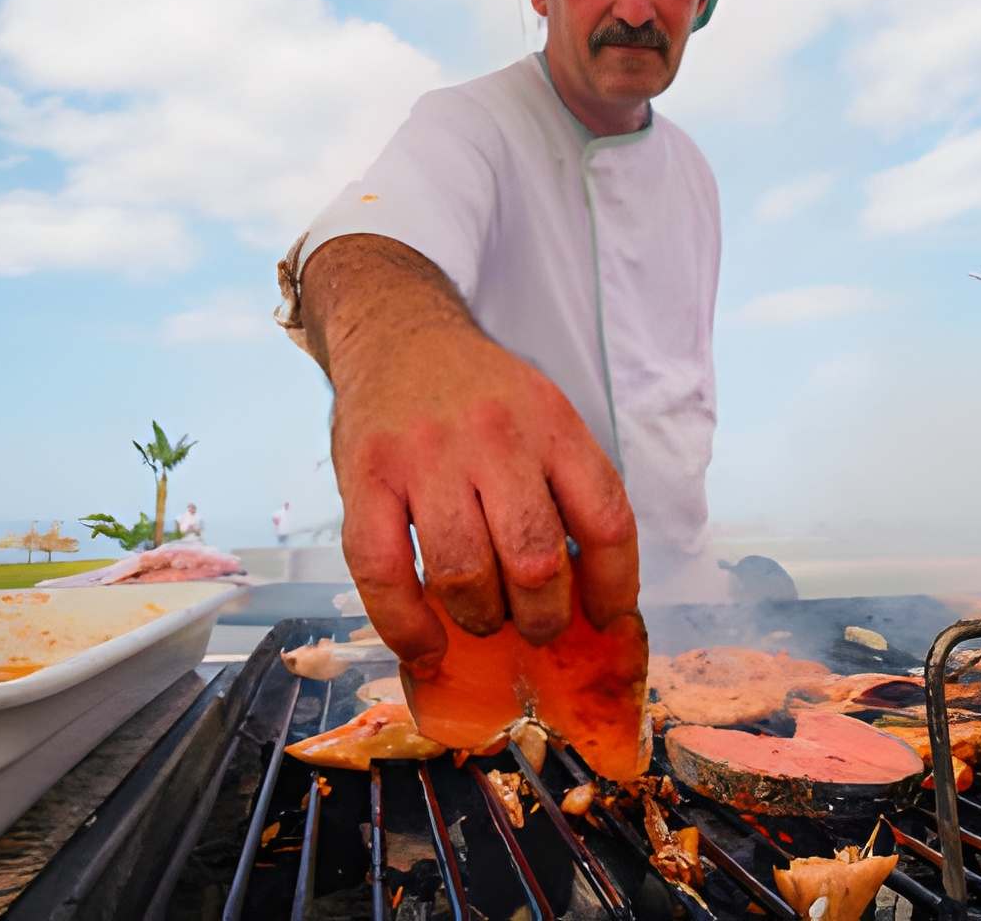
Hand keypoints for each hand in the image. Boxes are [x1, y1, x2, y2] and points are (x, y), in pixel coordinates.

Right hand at [303, 236, 637, 676]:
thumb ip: (563, 489)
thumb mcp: (542, 417)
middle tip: (536, 626)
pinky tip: (425, 647)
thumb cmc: (479, 396)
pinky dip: (406, 627)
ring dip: (480, 618)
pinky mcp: (366, 477)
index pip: (607, 520)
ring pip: (464, 573)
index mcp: (553, 424)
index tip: (604, 620)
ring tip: (482, 619)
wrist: (399, 332)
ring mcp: (425, 457)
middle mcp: (494, 437)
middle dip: (543, 618)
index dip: (614, 587)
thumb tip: (587, 595)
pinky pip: (383, 573)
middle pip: (535, 559)